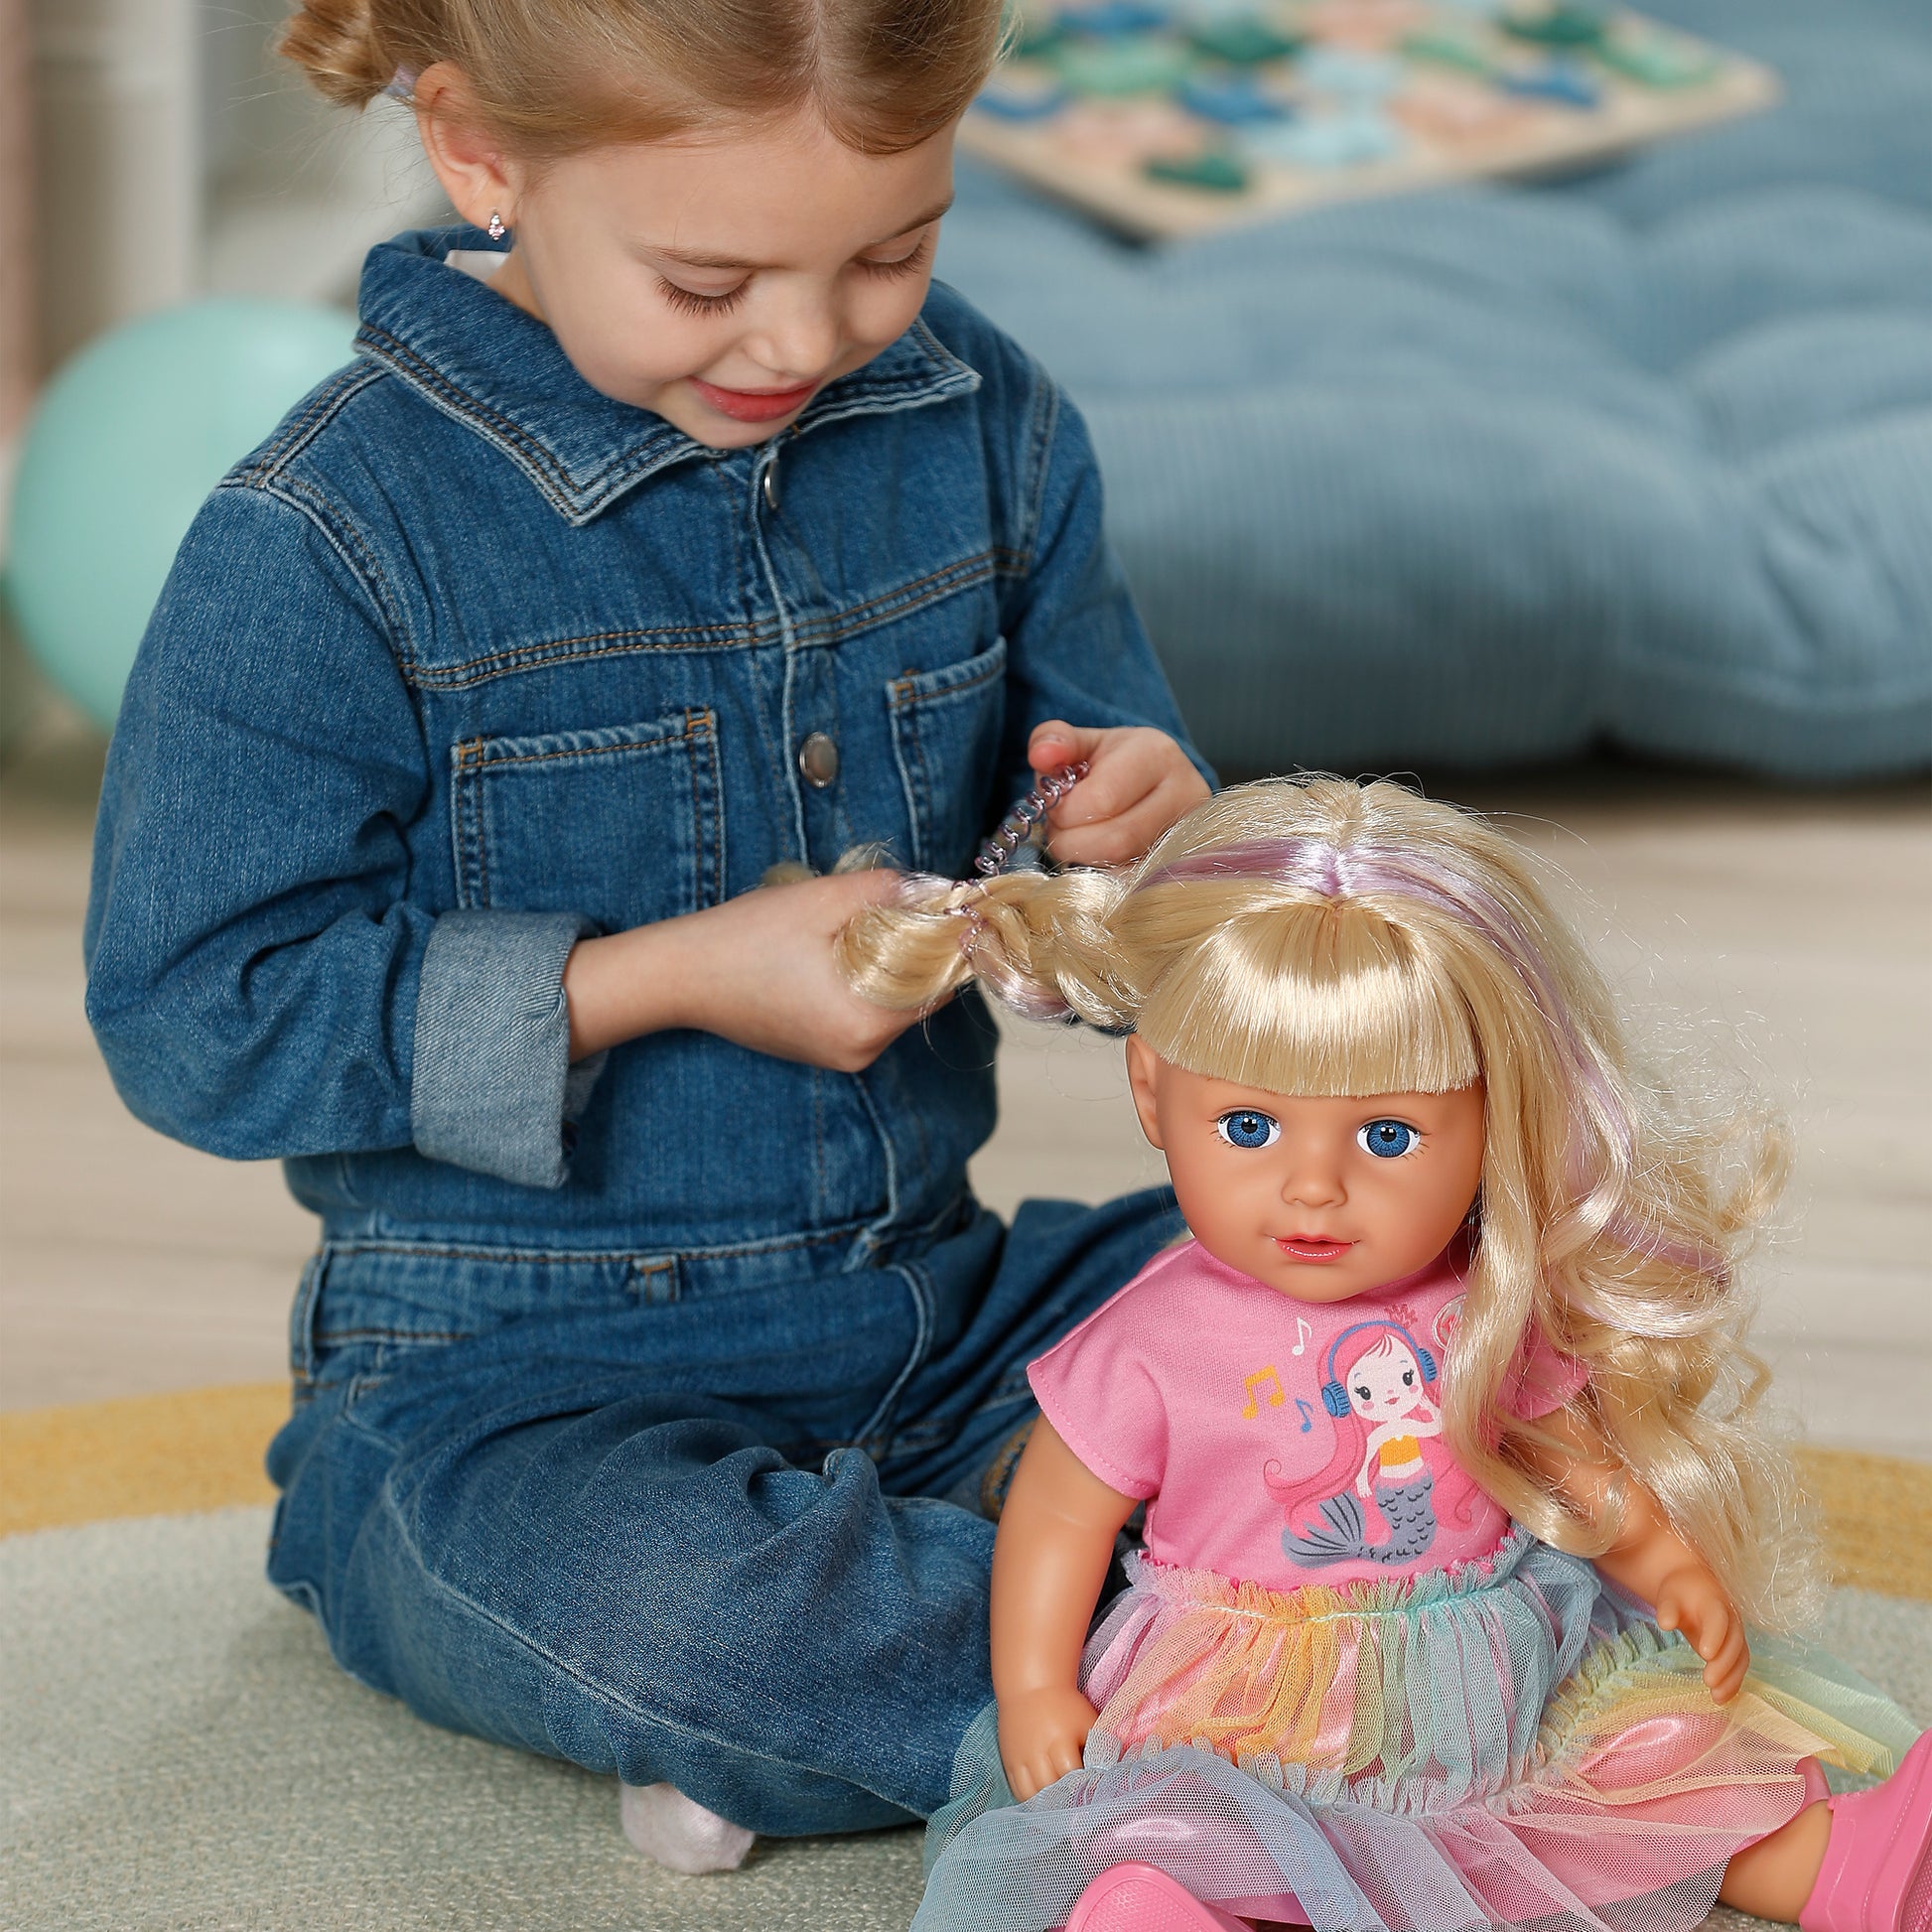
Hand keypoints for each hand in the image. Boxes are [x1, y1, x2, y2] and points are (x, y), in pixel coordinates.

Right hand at [564, 870, 934, 1068]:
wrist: (680, 974)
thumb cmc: (745, 938)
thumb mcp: (823, 899)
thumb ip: (888, 891)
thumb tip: (939, 887)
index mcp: (866, 1024)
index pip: (940, 984)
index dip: (948, 940)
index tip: (947, 905)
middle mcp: (860, 1053)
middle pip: (920, 996)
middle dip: (917, 950)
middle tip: (895, 907)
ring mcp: (840, 1057)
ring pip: (893, 1003)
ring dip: (890, 965)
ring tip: (854, 927)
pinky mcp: (822, 1051)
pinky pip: (865, 1012)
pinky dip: (865, 982)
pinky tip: (836, 952)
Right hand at [998, 1684, 1099, 1800]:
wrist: (1031, 1688)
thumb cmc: (1066, 1706)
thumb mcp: (1087, 1721)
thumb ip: (1100, 1747)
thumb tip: (1114, 1772)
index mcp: (1060, 1740)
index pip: (1072, 1775)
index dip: (1083, 1787)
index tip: (1093, 1794)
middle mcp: (1037, 1752)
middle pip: (1050, 1789)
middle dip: (1065, 1800)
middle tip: (1078, 1805)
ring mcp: (1020, 1758)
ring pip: (1031, 1795)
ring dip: (1047, 1804)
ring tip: (1061, 1806)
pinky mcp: (1009, 1762)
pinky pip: (1017, 1791)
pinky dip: (1030, 1800)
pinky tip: (1044, 1800)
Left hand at [1026, 722, 1209, 867]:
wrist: (1156, 782)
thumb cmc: (1113, 764)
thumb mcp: (1083, 744)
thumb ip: (1053, 741)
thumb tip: (1041, 755)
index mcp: (1155, 753)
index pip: (1100, 799)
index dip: (1064, 813)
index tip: (1055, 809)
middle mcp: (1185, 792)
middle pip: (1116, 840)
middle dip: (1072, 842)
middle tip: (1060, 832)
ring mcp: (1191, 833)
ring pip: (1126, 868)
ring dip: (1086, 862)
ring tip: (1078, 842)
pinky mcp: (1186, 864)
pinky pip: (1136, 887)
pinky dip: (1105, 879)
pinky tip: (1097, 859)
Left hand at [1655, 1564, 1749, 1703]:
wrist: (1693, 1586)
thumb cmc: (1678, 1593)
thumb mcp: (1669, 1596)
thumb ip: (1667, 1608)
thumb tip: (1664, 1624)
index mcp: (1715, 1603)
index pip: (1719, 1620)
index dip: (1715, 1637)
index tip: (1705, 1654)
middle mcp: (1731, 1620)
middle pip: (1734, 1643)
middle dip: (1724, 1663)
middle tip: (1709, 1681)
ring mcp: (1735, 1635)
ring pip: (1741, 1658)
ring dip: (1732, 1679)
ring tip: (1717, 1698)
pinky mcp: (1734, 1649)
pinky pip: (1738, 1666)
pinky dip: (1732, 1683)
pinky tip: (1721, 1698)